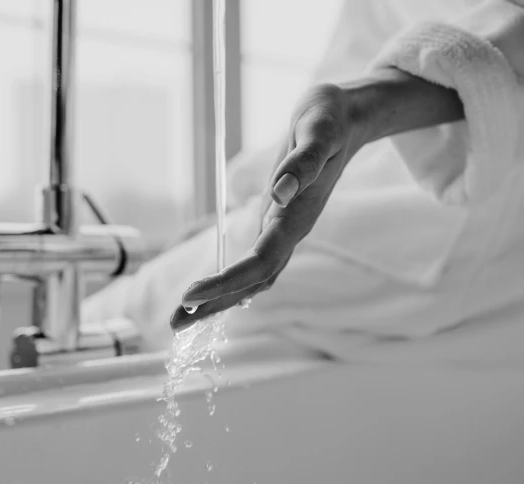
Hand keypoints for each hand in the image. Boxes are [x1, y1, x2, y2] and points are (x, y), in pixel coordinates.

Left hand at [170, 68, 463, 330]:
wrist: (349, 119)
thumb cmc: (330, 120)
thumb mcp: (318, 130)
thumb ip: (304, 161)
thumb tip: (280, 191)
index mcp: (298, 216)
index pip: (259, 262)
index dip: (225, 283)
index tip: (189, 296)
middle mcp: (292, 231)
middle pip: (254, 282)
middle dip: (215, 304)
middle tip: (174, 324)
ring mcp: (288, 230)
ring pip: (255, 278)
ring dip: (221, 299)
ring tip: (185, 314)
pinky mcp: (282, 223)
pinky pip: (257, 264)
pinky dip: (233, 282)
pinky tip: (215, 291)